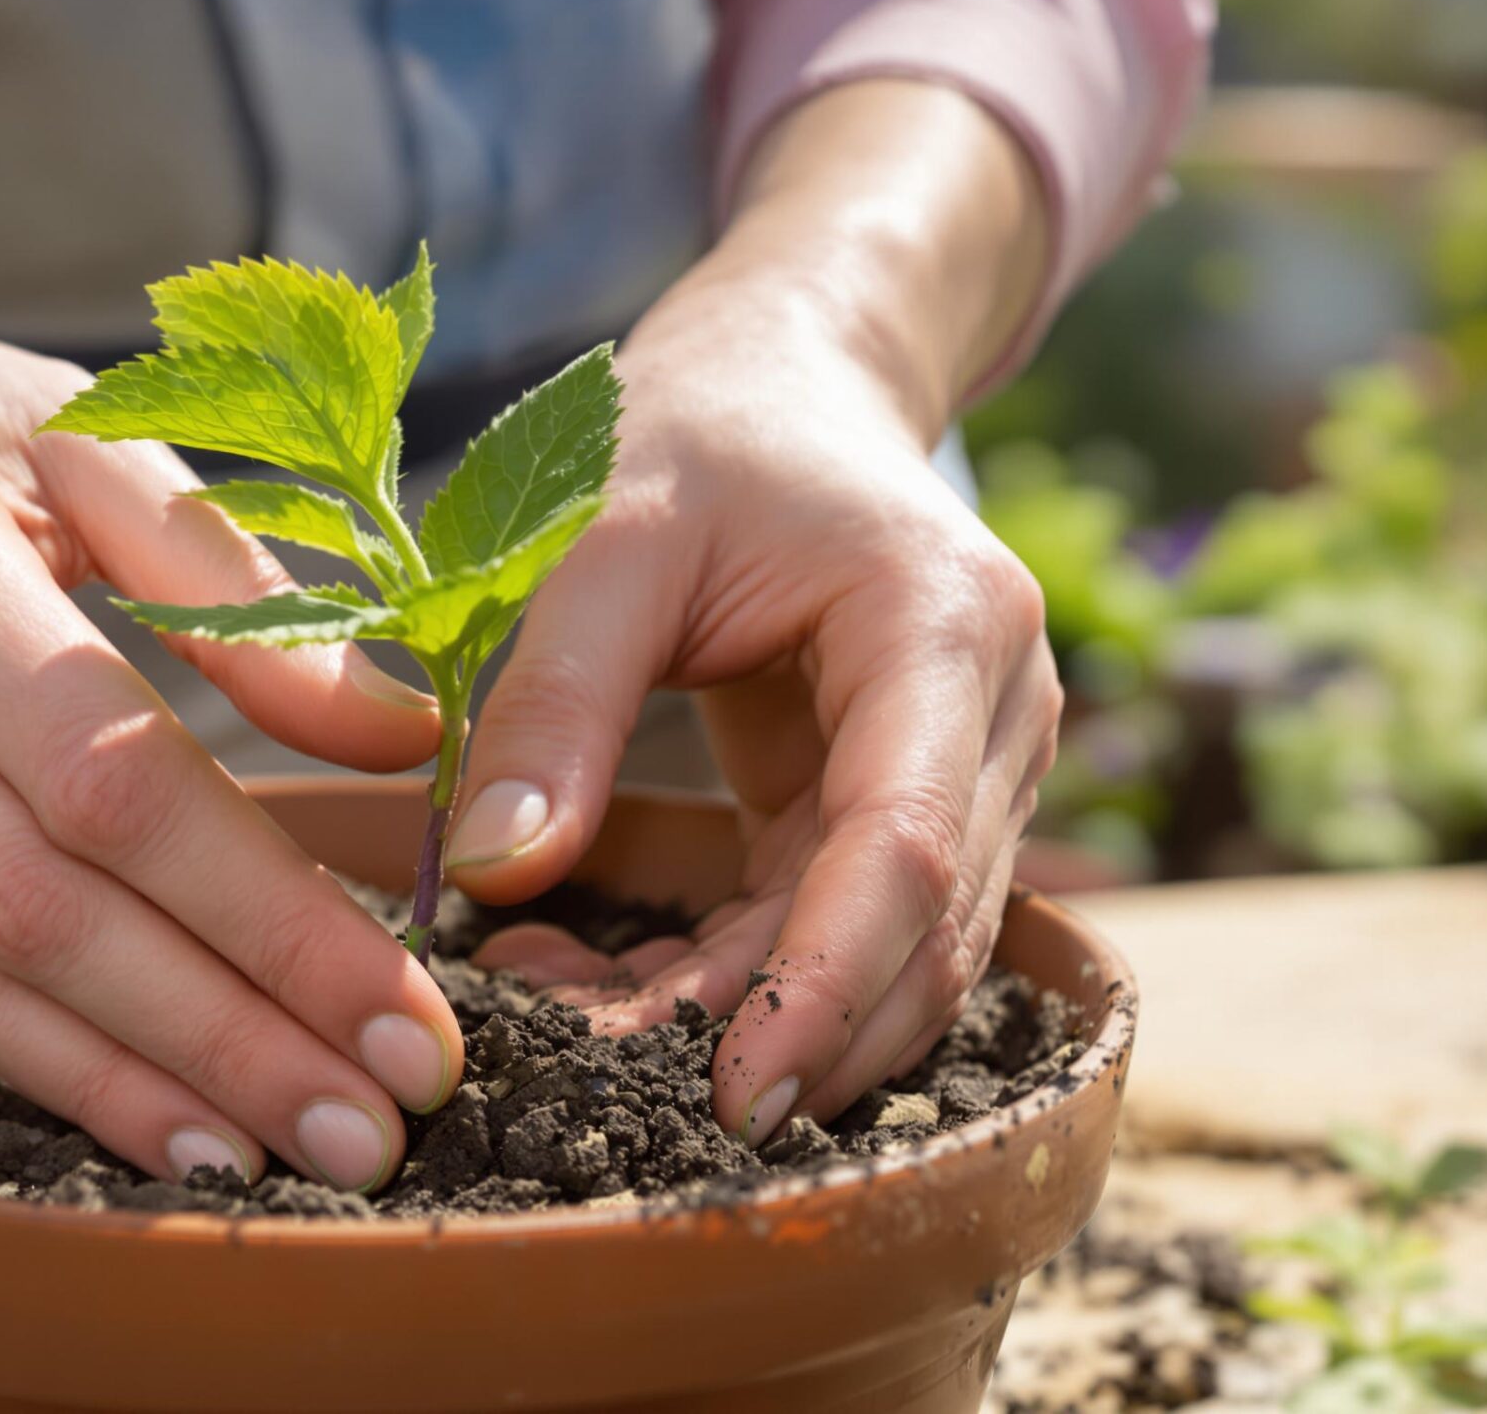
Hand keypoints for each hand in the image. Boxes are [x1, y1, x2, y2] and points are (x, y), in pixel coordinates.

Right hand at [0, 304, 465, 1189]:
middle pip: (42, 909)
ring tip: (301, 1157)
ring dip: (147, 1087)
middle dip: (228, 1036)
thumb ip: (241, 582)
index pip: (108, 774)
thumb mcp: (87, 437)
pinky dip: (51, 1073)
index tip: (406, 1008)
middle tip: (382, 1129)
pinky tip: (168, 1128)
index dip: (265, 911)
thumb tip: (402, 736)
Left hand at [452, 272, 1060, 1143]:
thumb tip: (494, 873)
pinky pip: (839, 925)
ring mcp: (968, 766)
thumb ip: (553, 697)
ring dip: (749, 1023)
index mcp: (942, 624)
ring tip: (572, 1035)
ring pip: (892, 955)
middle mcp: (992, 712)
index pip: (906, 844)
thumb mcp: (605, 534)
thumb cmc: (702, 431)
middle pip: (920, 931)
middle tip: (601, 1103)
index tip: (730, 1098)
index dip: (823, 986)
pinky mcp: (908, 801)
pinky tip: (610, 990)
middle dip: (776, 1035)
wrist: (789, 383)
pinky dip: (738, 978)